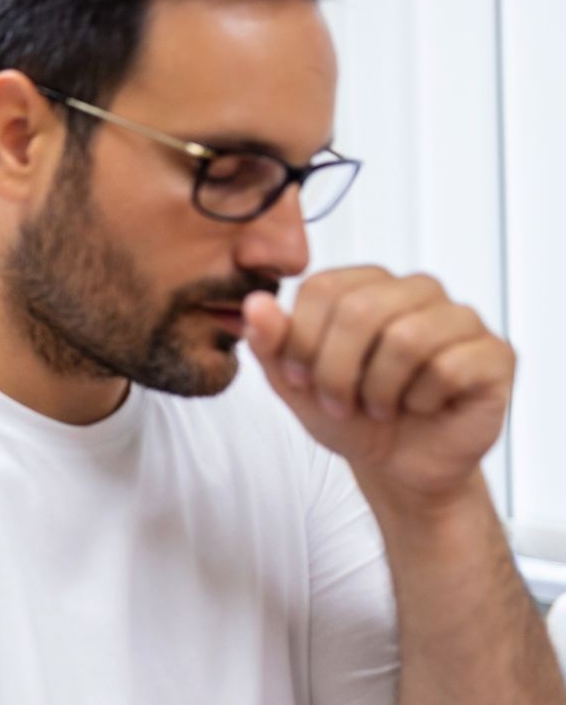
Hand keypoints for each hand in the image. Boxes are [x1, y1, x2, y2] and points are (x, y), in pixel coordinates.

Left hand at [243, 266, 514, 504]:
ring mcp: (460, 318)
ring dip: (380, 389)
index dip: (302, 341)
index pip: (322, 287)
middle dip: (336, 371)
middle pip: (361, 310)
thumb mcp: (294, 384)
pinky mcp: (494, 353)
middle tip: (339, 404)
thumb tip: (255, 303)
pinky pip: (450, 367)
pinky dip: (422, 400)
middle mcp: (416, 290)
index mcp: (366, 284)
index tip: (300, 380)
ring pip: (407, 337)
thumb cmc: (351, 415)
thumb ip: (271, 343)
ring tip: (380, 407)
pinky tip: (422, 407)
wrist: (397, 465)